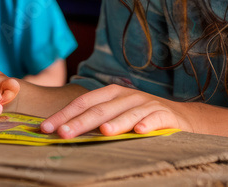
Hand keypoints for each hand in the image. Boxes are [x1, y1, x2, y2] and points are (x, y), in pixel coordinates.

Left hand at [39, 84, 191, 138]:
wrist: (181, 117)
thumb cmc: (141, 118)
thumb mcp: (116, 115)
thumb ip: (95, 120)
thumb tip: (63, 131)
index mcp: (111, 94)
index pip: (83, 103)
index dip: (64, 114)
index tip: (46, 128)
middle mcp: (127, 96)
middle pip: (100, 109)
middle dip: (80, 122)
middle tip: (63, 133)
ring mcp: (146, 104)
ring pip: (127, 113)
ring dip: (115, 123)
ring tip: (102, 133)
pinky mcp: (165, 115)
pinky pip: (155, 119)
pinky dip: (147, 124)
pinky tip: (139, 130)